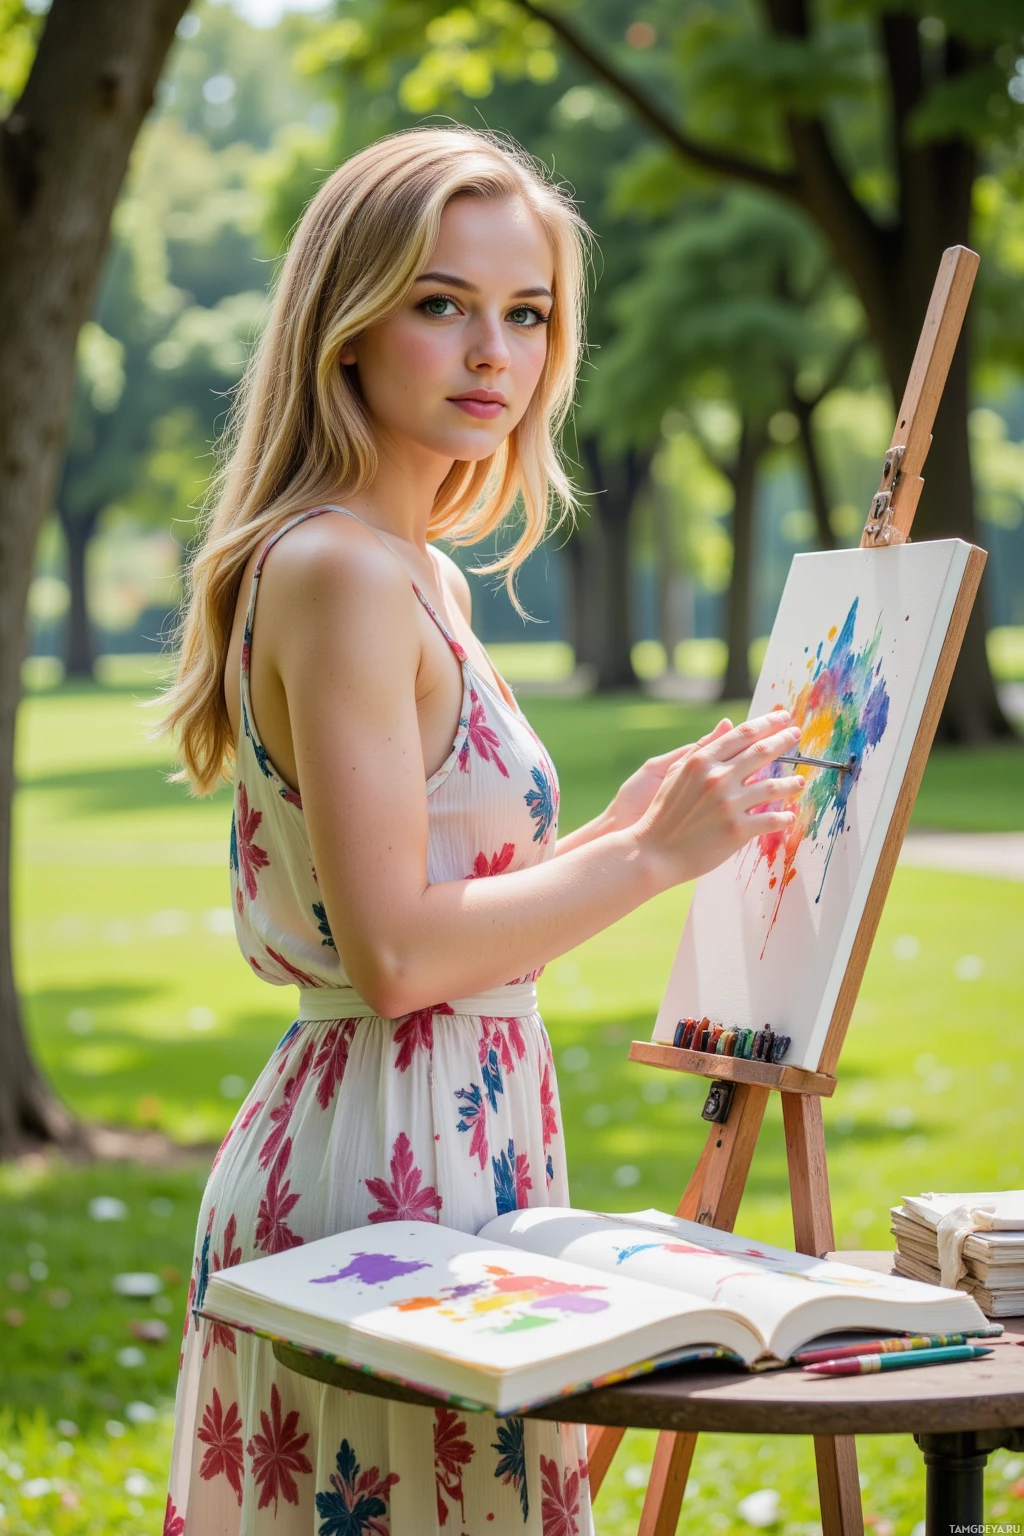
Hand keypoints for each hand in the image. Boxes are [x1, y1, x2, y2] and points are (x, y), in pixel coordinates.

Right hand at [632, 711, 805, 890]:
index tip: (784, 719)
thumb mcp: (676, 772)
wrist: (654, 853)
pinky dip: (784, 817)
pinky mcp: (737, 831)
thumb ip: (703, 747)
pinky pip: (771, 820)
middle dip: (784, 741)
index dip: (768, 723)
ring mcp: (729, 805)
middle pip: (761, 752)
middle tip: (796, 736)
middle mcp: (718, 779)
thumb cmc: (664, 813)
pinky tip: (789, 816)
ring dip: (791, 782)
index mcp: (703, 761)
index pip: (743, 734)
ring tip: (799, 782)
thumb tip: (728, 723)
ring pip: (773, 787)